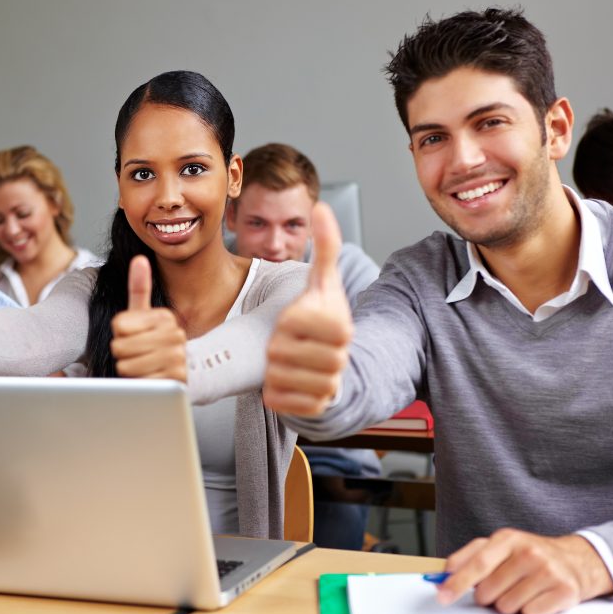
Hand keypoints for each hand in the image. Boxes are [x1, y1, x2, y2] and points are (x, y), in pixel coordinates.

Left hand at [110, 255, 186, 380]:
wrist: (179, 373)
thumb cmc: (153, 343)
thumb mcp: (144, 316)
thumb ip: (139, 288)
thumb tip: (139, 258)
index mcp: (164, 316)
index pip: (118, 325)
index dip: (119, 335)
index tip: (134, 337)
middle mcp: (175, 334)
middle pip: (119, 347)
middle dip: (123, 355)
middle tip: (138, 355)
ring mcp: (177, 358)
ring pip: (126, 366)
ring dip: (130, 370)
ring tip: (144, 367)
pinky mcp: (175, 380)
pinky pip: (138, 382)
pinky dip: (139, 384)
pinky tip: (151, 379)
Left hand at [263, 202, 352, 416]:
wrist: (336, 365)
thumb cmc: (323, 318)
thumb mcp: (323, 282)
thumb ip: (325, 245)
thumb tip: (320, 205)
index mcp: (338, 324)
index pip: (286, 324)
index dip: (283, 323)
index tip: (296, 322)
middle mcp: (338, 357)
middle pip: (278, 352)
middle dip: (276, 348)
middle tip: (291, 345)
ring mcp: (329, 384)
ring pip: (276, 377)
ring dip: (274, 370)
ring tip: (290, 363)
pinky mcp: (316, 408)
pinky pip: (278, 400)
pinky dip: (275, 393)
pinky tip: (288, 382)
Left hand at [437, 529, 612, 613]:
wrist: (576, 560)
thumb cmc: (530, 555)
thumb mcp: (501, 546)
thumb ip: (470, 557)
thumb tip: (443, 575)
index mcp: (508, 538)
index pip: (477, 564)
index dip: (457, 582)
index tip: (442, 596)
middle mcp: (529, 552)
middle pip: (488, 591)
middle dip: (487, 596)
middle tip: (500, 587)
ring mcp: (548, 571)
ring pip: (507, 606)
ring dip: (509, 604)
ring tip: (522, 590)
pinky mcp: (565, 591)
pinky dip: (530, 610)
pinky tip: (538, 597)